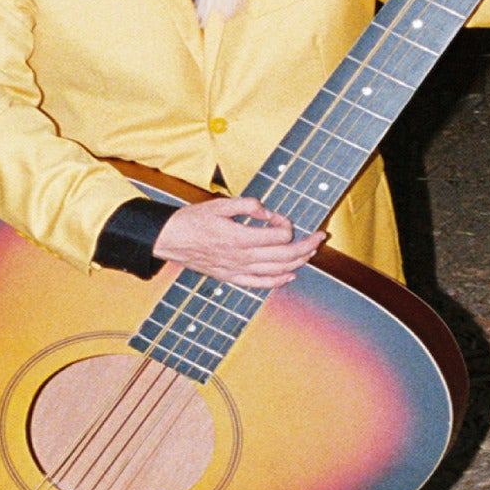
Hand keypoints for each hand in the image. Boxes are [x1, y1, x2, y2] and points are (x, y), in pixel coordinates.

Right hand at [152, 198, 325, 288]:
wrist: (169, 240)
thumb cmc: (192, 220)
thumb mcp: (220, 204)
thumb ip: (247, 206)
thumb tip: (268, 212)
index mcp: (240, 237)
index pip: (279, 236)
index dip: (287, 226)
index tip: (281, 218)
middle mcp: (242, 257)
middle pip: (285, 256)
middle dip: (307, 246)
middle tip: (321, 236)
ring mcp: (237, 270)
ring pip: (276, 271)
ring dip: (298, 262)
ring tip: (311, 252)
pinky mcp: (231, 278)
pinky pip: (259, 284)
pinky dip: (278, 281)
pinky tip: (290, 275)